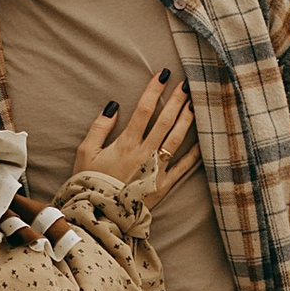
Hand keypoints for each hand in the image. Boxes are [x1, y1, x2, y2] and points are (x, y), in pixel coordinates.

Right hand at [72, 67, 197, 197]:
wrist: (100, 215)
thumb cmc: (90, 183)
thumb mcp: (86, 152)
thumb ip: (99, 127)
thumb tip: (113, 106)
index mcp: (126, 143)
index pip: (144, 110)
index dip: (154, 90)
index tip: (163, 75)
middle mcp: (145, 153)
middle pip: (166, 121)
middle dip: (177, 100)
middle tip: (187, 84)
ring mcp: (157, 169)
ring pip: (177, 140)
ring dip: (187, 120)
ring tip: (196, 104)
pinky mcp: (164, 185)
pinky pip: (183, 167)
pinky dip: (195, 153)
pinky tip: (203, 140)